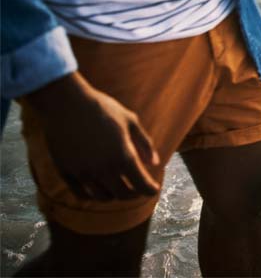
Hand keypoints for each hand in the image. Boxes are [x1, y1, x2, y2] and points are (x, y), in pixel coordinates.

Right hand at [24, 72, 160, 200]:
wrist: (66, 103)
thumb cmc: (102, 108)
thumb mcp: (130, 121)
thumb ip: (144, 143)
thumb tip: (154, 162)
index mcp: (123, 156)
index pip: (141, 185)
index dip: (150, 190)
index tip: (153, 189)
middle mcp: (104, 169)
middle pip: (124, 194)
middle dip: (134, 193)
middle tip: (138, 188)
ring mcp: (84, 173)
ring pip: (103, 197)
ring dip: (114, 195)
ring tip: (119, 187)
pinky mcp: (66, 173)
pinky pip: (82, 194)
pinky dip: (93, 196)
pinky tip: (99, 189)